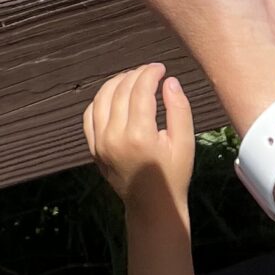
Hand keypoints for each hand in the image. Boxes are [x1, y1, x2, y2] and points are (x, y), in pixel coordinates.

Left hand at [83, 61, 193, 206]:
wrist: (152, 207)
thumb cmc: (173, 175)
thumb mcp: (185, 144)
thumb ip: (179, 110)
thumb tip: (170, 81)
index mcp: (140, 135)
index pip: (140, 90)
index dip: (150, 73)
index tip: (161, 68)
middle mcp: (115, 137)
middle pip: (121, 90)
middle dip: (136, 74)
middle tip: (150, 71)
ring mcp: (100, 143)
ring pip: (102, 98)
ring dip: (117, 82)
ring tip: (133, 78)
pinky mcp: (93, 148)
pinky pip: (90, 115)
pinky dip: (100, 99)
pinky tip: (114, 95)